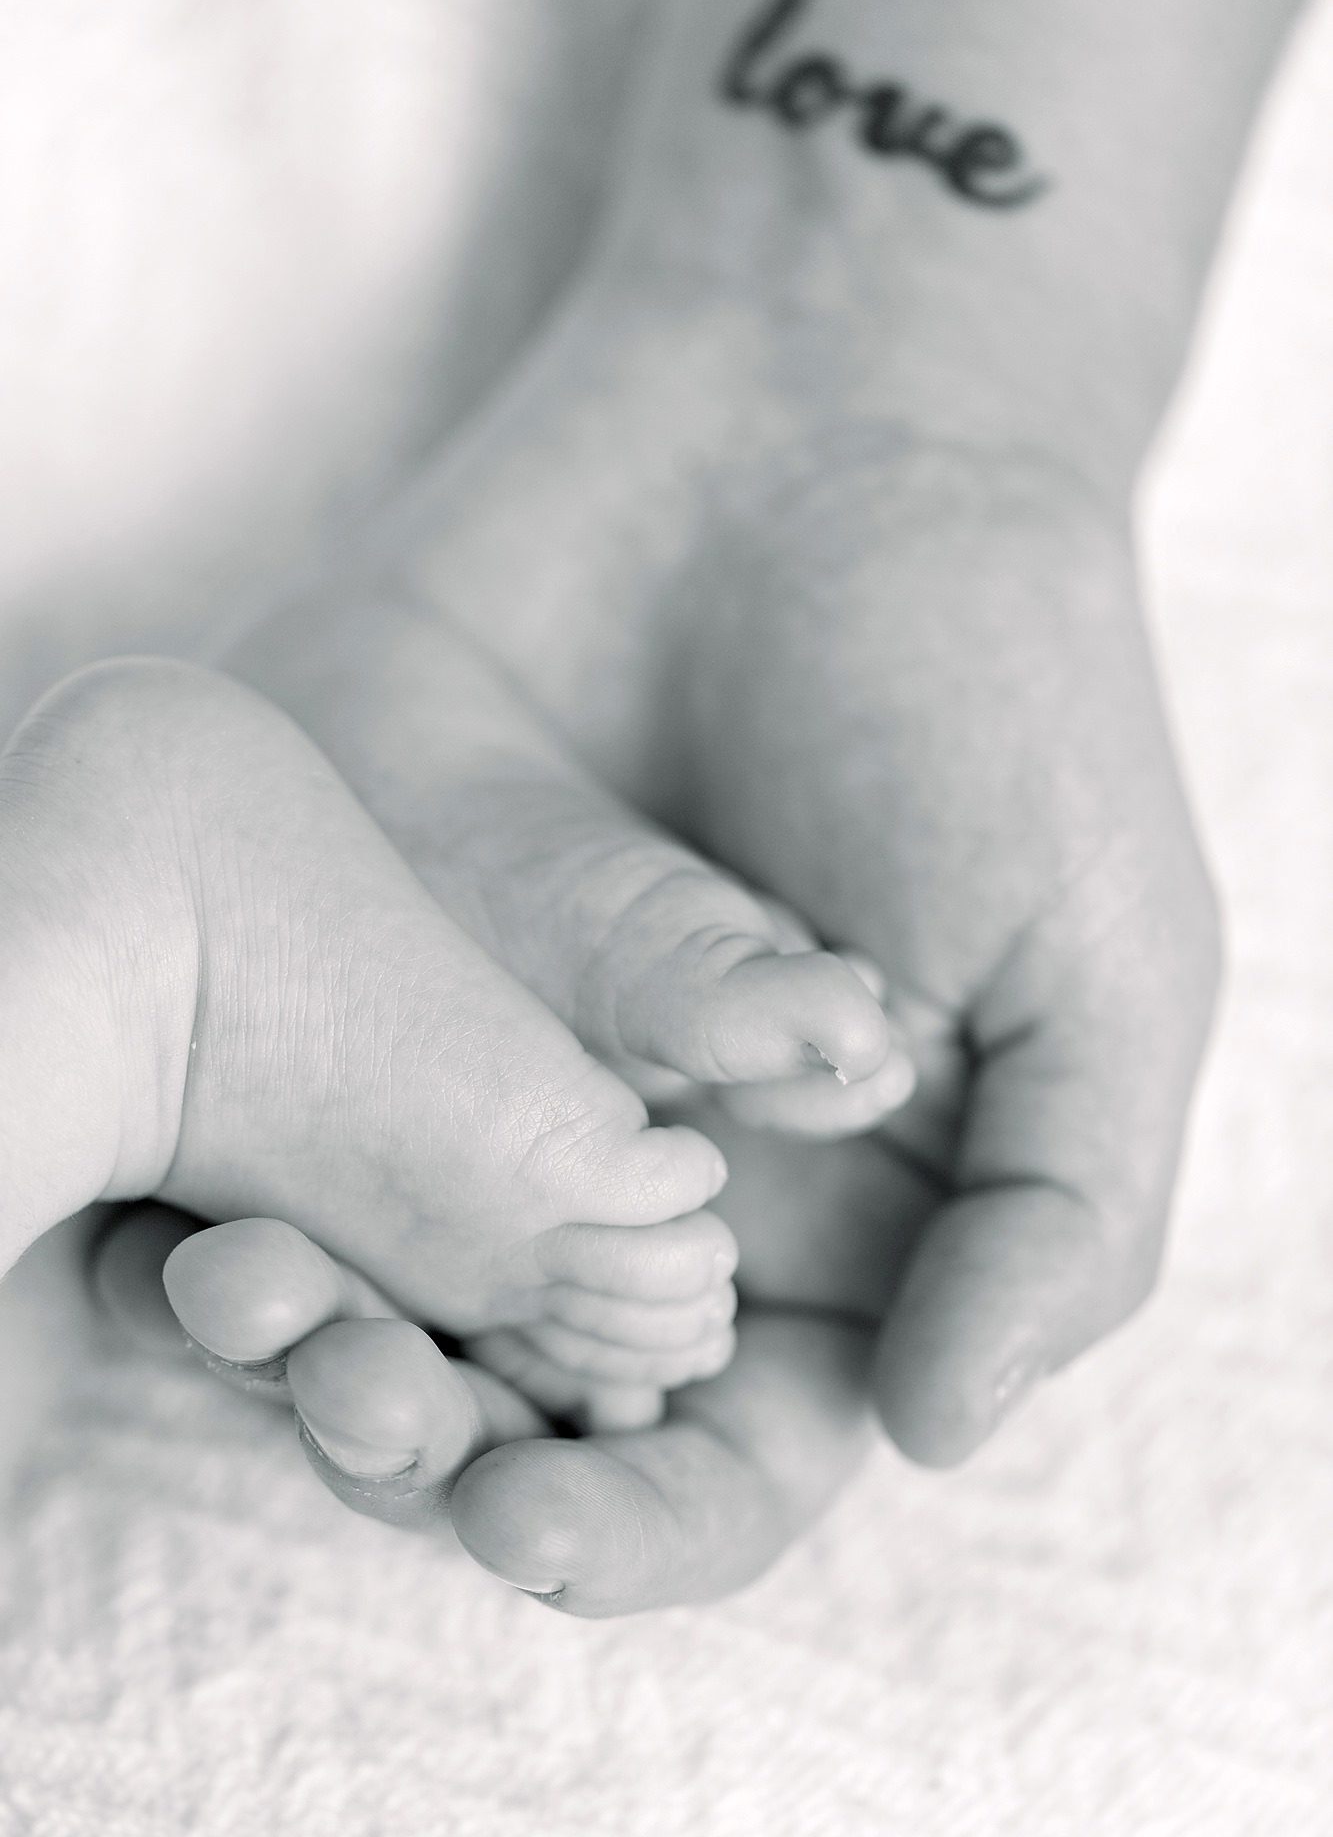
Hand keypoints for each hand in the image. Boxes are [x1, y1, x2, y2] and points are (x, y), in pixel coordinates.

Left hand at [257, 275, 1220, 1466]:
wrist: (823, 430)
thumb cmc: (1001, 700)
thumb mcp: (1101, 969)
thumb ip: (1056, 1216)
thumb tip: (935, 1436)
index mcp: (815, 1226)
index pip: (711, 1458)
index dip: (628, 1526)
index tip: (537, 1528)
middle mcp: (627, 1171)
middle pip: (497, 1396)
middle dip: (419, 1443)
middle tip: (366, 1406)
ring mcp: (477, 1053)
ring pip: (349, 1266)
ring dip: (279, 1329)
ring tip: (247, 1300)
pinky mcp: (354, 930)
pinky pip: (249, 1088)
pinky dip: (191, 1162)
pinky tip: (167, 1192)